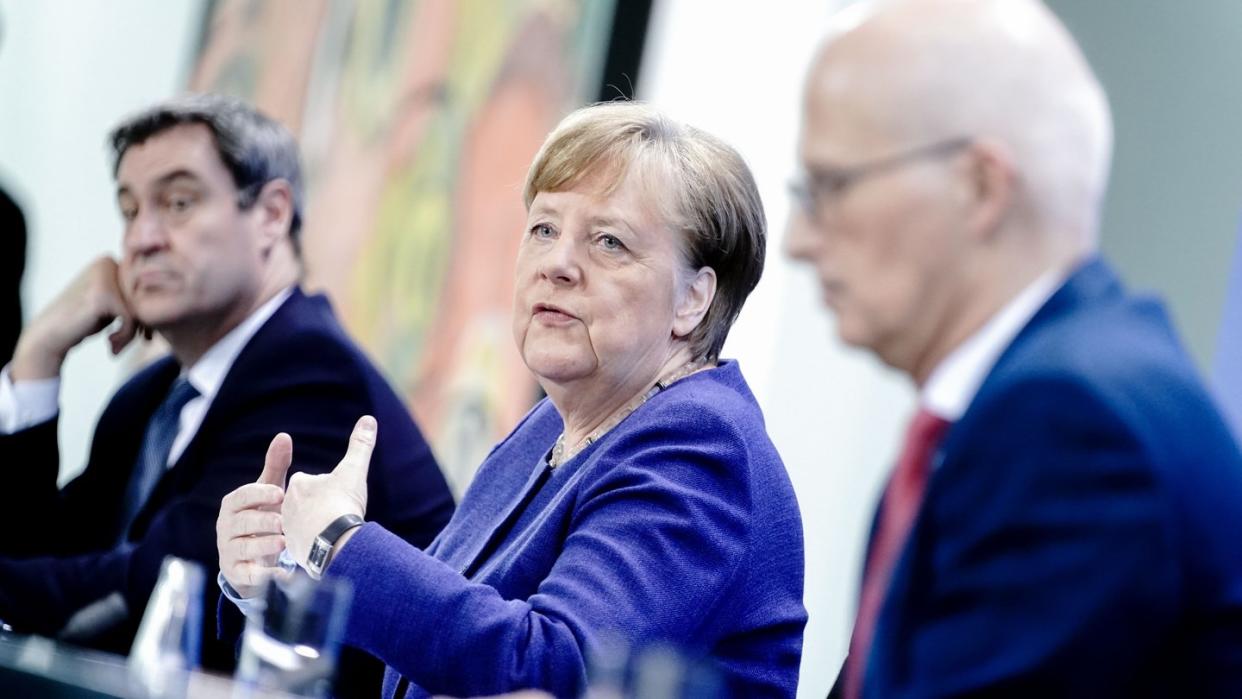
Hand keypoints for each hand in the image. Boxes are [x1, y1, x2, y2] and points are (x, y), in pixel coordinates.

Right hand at [10, 257, 144, 379]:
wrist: (49, 335)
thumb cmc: (83, 322)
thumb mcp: (112, 303)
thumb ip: (133, 295)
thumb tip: (170, 290)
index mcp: (109, 261)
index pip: (144, 286)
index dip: (147, 311)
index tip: (145, 333)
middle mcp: (107, 262)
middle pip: (145, 295)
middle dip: (145, 322)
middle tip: (142, 341)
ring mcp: (104, 277)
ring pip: (140, 307)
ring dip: (135, 332)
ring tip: (118, 346)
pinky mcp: (102, 295)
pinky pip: (130, 319)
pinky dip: (125, 336)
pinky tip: (111, 345)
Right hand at [217, 434, 291, 598]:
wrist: (252, 554)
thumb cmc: (263, 514)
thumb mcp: (269, 491)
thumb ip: (275, 465)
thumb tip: (284, 436)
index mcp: (233, 504)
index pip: (243, 497)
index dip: (260, 495)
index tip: (281, 494)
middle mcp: (227, 527)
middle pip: (242, 522)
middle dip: (263, 522)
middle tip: (284, 523)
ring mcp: (229, 550)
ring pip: (244, 548)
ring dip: (263, 546)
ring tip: (283, 544)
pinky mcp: (237, 573)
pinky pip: (248, 575)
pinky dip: (264, 575)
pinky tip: (283, 574)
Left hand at [282, 416, 374, 568]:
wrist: (334, 542)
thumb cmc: (342, 504)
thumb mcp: (354, 470)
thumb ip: (360, 445)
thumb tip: (369, 419)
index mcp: (299, 484)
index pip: (311, 481)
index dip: (329, 489)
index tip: (340, 497)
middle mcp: (287, 505)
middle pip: (307, 504)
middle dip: (320, 509)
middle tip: (338, 515)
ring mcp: (288, 529)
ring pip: (304, 525)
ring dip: (316, 528)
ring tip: (334, 533)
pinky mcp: (292, 550)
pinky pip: (304, 546)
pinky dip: (315, 546)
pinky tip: (329, 548)